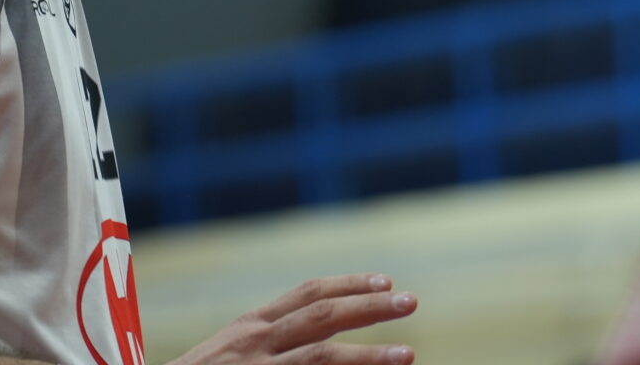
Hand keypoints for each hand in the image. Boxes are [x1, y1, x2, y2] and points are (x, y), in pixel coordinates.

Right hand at [171, 274, 417, 364]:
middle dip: (369, 308)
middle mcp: (253, 343)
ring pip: (321, 359)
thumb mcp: (229, 353)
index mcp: (249, 327)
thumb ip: (268, 341)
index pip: (307, 294)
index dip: (349, 286)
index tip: (384, 281)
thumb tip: (316, 334)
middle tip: (410, 301)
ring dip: (369, 356)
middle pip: (321, 317)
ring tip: (408, 355)